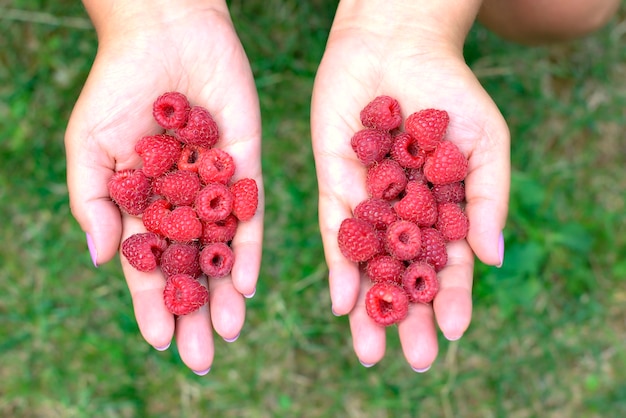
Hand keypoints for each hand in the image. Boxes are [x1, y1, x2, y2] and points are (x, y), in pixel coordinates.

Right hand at [65, 1, 262, 372]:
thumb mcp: (90, 145)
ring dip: (224, 290)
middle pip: (189, 266)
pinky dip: (248, 248)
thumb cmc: (118, 85)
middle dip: (193, 309)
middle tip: (201, 357)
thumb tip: (101, 261)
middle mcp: (182, 201)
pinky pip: (250, 213)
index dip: (151, 302)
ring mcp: (215, 185)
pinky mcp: (246, 165)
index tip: (159, 341)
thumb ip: (93, 201)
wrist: (166, 31)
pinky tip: (247, 283)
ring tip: (228, 330)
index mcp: (143, 202)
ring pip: (221, 249)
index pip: (147, 264)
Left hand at [311, 1, 508, 369]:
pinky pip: (333, 231)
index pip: (447, 264)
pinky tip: (340, 301)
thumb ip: (489, 198)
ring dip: (368, 306)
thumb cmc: (451, 91)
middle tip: (413, 359)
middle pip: (405, 275)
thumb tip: (492, 259)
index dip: (452, 297)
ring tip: (370, 348)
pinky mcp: (333, 184)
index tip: (453, 331)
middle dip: (408, 315)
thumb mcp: (486, 141)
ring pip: (367, 265)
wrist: (397, 46)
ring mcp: (367, 202)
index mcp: (442, 209)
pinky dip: (338, 265)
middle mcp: (403, 214)